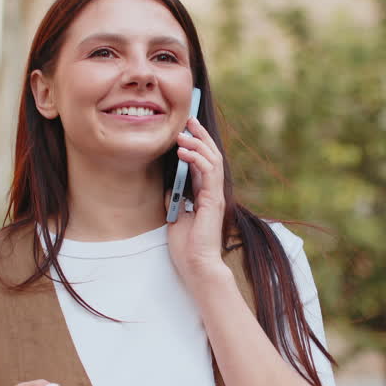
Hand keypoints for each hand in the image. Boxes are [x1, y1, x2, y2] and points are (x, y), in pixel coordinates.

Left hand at [167, 117, 231, 285]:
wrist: (196, 265)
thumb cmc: (187, 247)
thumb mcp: (175, 216)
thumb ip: (175, 198)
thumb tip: (169, 184)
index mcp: (205, 196)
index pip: (203, 163)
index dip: (197, 144)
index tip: (186, 130)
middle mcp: (213, 192)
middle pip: (211, 155)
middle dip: (200, 136)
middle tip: (189, 120)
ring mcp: (215, 196)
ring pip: (212, 160)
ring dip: (198, 144)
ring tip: (183, 134)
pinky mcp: (213, 200)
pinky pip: (209, 173)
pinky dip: (197, 159)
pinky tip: (184, 152)